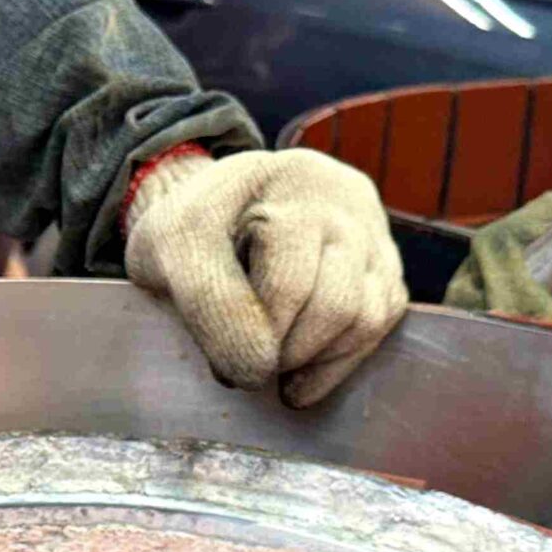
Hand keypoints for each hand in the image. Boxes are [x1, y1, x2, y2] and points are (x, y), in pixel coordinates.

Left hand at [123, 147, 406, 405]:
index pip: (283, 283)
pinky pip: (381, 318)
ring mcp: (365, 223)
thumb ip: (206, 301)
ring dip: (316, 357)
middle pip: (333, 304)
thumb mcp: (166, 252)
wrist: (224, 205)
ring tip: (277, 364)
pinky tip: (304, 367)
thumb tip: (256, 369)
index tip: (225, 369)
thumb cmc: (194, 231)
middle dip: (287, 352)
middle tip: (251, 366)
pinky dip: (342, 356)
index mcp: (271, 181)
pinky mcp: (385, 256)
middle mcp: (330, 194)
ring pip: (364, 315)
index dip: (254, 341)